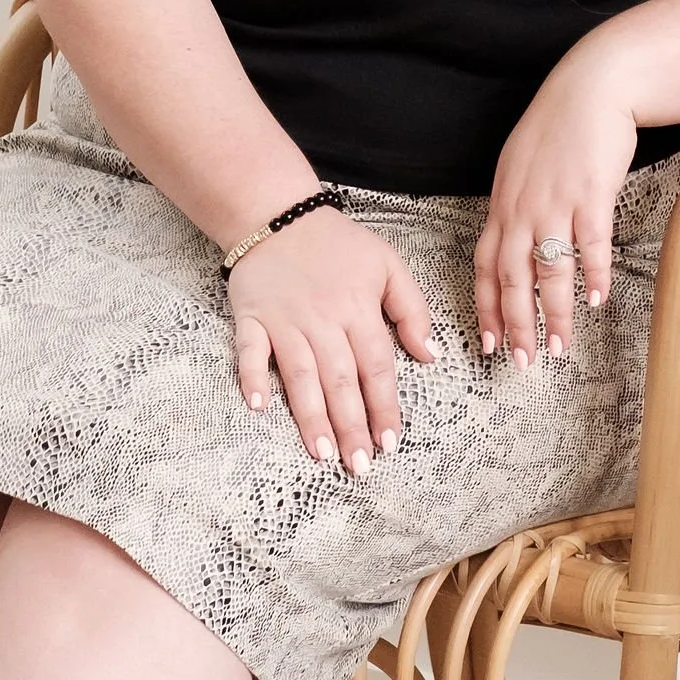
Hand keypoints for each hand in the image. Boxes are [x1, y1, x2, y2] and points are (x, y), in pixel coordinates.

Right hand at [228, 213, 437, 475]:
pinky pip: (249, 352)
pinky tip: (259, 407)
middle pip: (340, 380)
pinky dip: (252, 378)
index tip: (390, 442)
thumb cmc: (337, 243)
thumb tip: (430, 355)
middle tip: (360, 465)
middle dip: (352, 426)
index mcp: (358, 309)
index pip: (376, 367)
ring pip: (301, 375)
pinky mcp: (251, 319)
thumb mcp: (387, 264)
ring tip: (322, 453)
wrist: (278, 214)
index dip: (384, 406)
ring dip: (311, 415)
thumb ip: (412, 309)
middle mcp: (322, 320)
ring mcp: (284, 321)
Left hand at [477, 45, 638, 367]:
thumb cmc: (558, 125)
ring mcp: (556, 202)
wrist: (593, 87)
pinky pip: (590, 244)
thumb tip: (512, 242)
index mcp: (502, 202)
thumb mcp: (520, 165)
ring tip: (558, 347)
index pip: (484, 264)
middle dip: (515, 325)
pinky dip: (593, 276)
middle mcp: (522, 207)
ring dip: (552, 314)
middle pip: (510, 278)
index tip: (489, 341)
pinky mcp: (591, 194)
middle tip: (521, 361)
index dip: (485, 307)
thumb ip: (515, 204)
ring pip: (548, 271)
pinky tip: (596, 301)